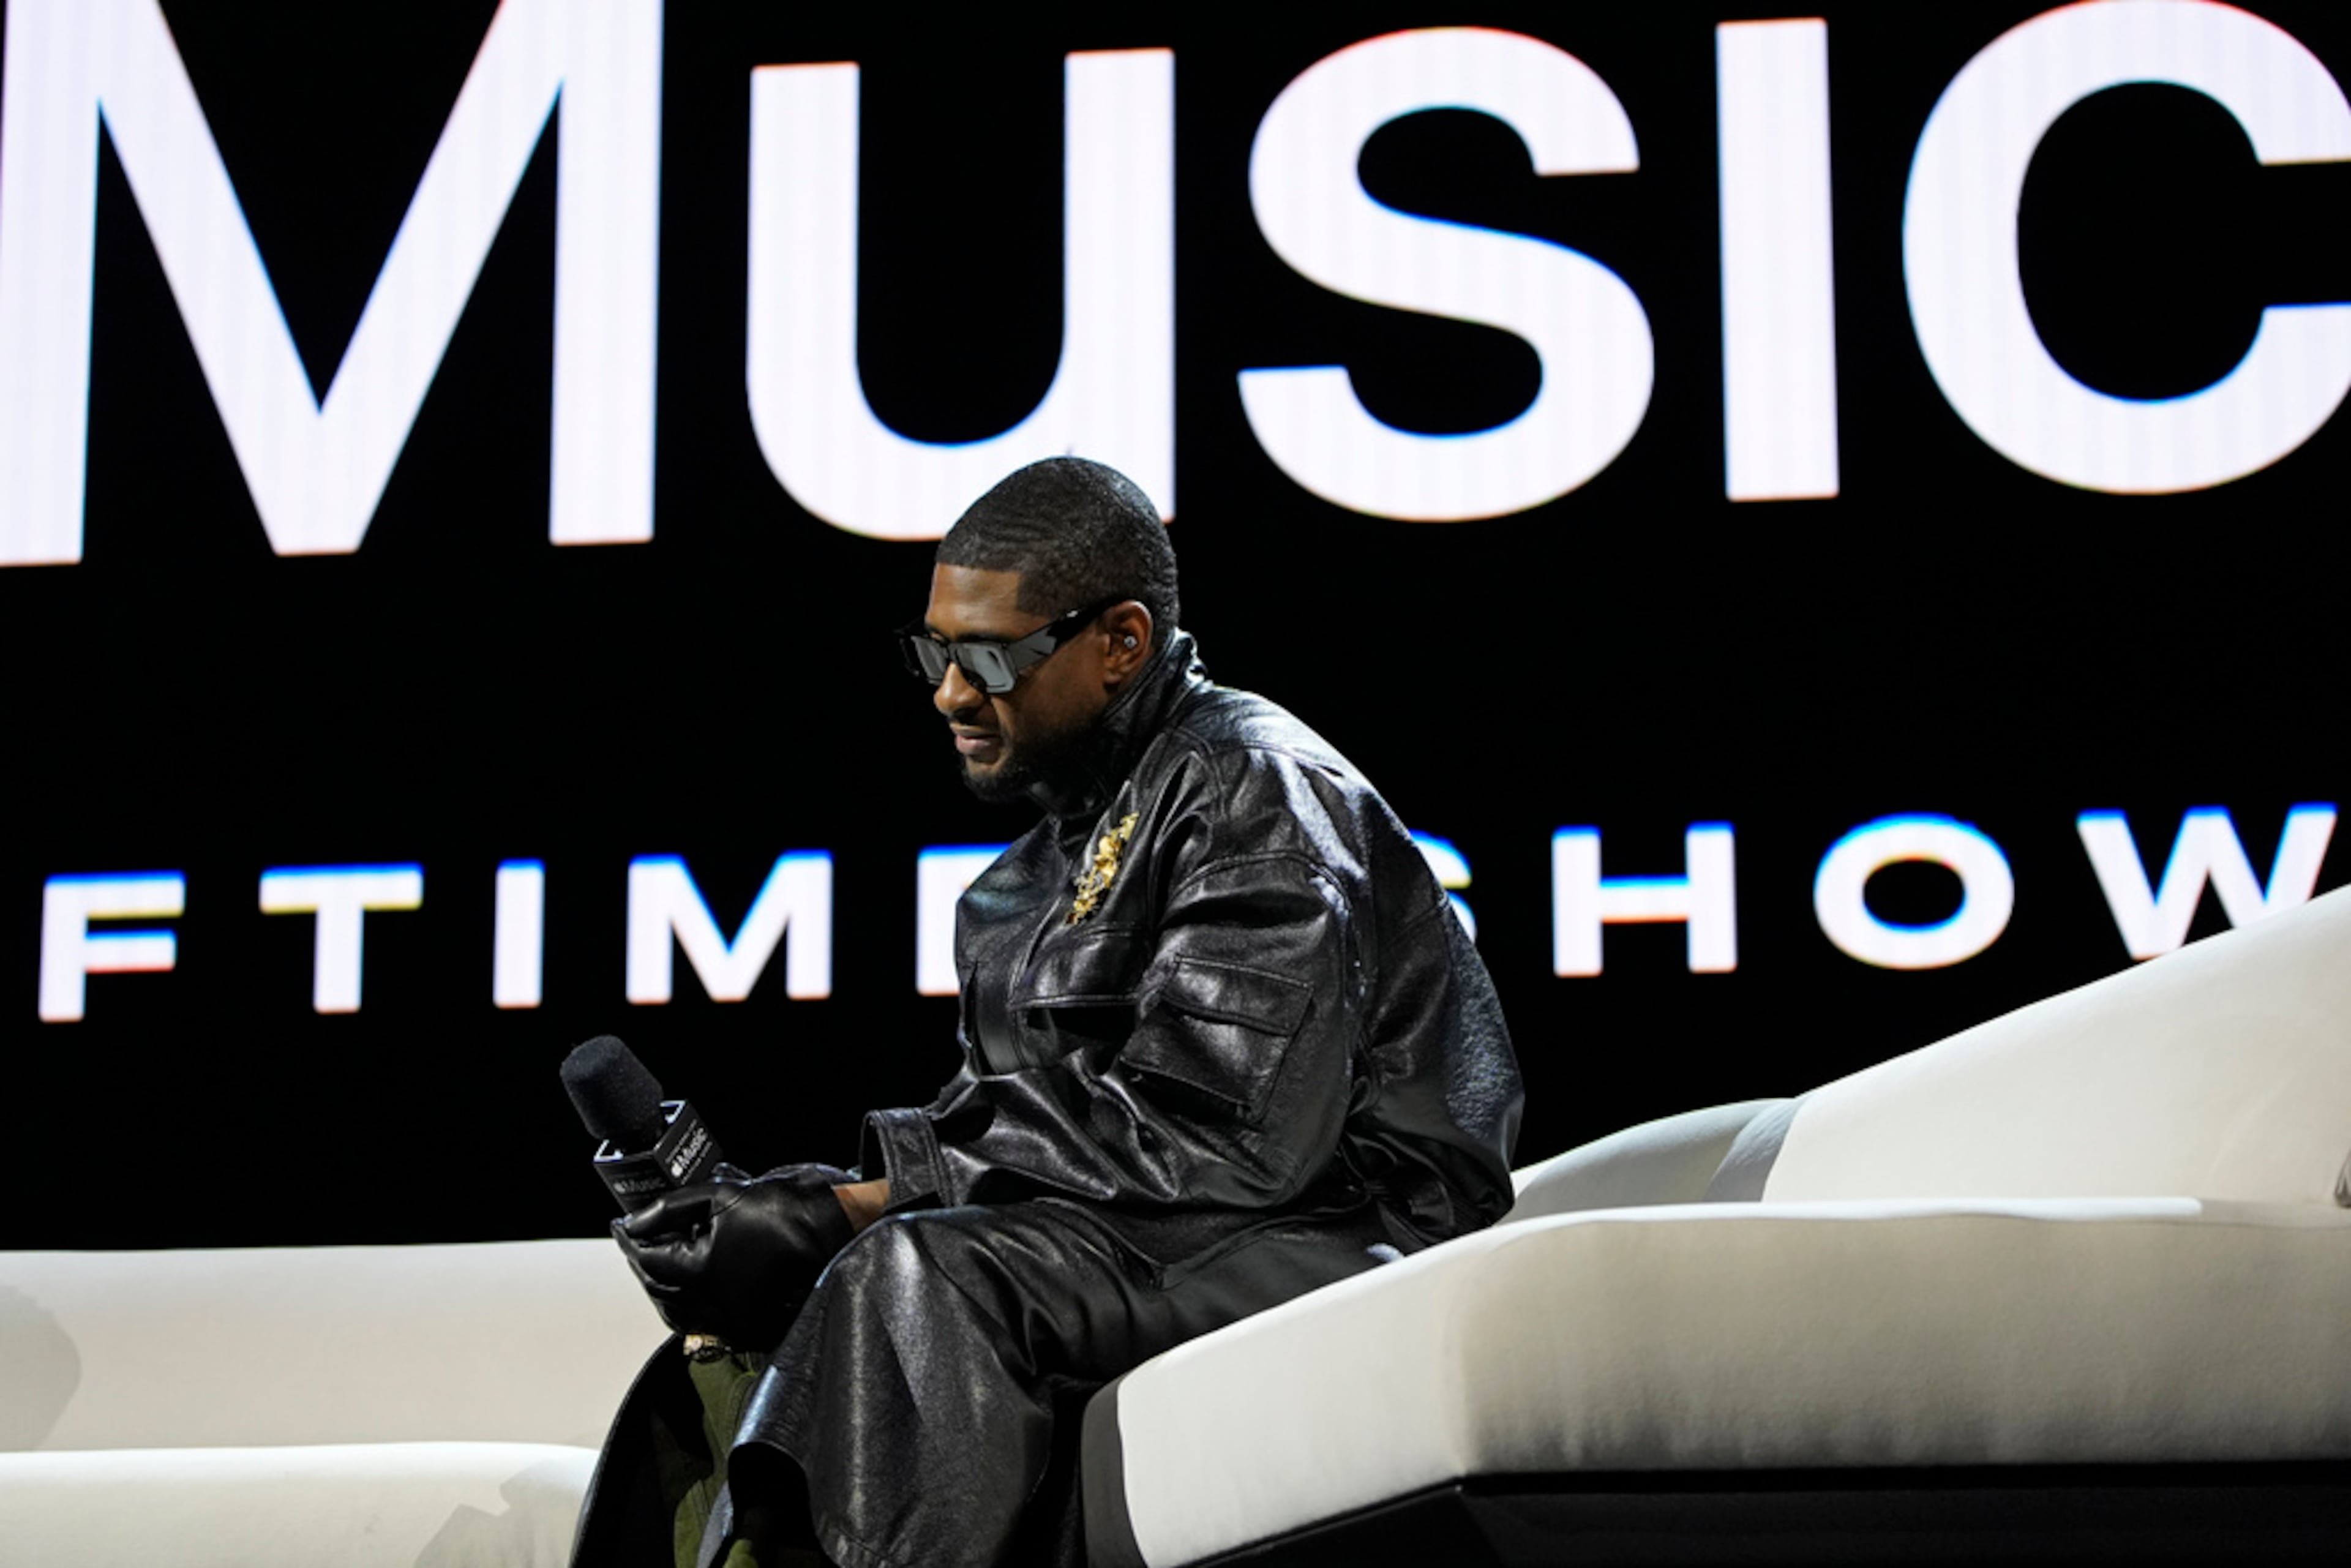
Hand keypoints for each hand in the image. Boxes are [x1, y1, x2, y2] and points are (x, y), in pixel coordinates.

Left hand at [613, 1162, 853, 1347]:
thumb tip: (635, 1223)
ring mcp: (732, 1320)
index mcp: (702, 1271)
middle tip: (637, 1240)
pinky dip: (687, 1309)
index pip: (648, 1258)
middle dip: (642, 1263)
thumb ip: (670, 1209)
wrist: (834, 1229)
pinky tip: (687, 1288)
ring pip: (677, 1313)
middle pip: (657, 1289)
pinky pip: (703, 1325)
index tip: (621, 1225)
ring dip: (661, 1290)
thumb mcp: (720, 1196)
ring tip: (657, 1263)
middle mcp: (714, 1304)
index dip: (629, 1240)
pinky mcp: (749, 1327)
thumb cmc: (784, 1211)